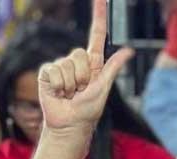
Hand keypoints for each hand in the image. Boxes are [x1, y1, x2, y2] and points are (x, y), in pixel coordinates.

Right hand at [38, 0, 136, 137]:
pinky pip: (54, 71)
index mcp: (92, 62)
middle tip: (81, 90)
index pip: (96, 34)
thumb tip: (130, 51)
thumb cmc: (88, 109)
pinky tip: (59, 93)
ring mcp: (60, 66)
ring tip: (70, 94)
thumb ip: (113, 67)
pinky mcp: (47, 73)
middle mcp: (76, 61)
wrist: (70, 124)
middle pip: (79, 52)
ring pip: (66, 64)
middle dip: (82, 75)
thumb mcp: (104, 87)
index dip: (98, 15)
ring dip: (70, 83)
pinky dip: (58, 85)